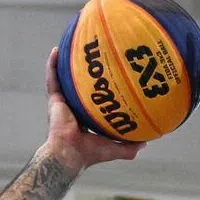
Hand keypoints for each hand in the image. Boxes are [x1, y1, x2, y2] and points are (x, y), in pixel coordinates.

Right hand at [41, 48, 144, 174]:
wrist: (69, 154)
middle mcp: (73, 108)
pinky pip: (52, 78)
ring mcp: (63, 103)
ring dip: (66, 62)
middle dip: (84, 71)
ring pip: (64, 78)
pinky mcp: (55, 100)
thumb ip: (130, 146)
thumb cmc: (89, 154)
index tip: (108, 75)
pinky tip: (56, 50)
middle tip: (94, 55)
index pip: (93, 100)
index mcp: (85, 118)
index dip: (100, 89)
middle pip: (79, 85)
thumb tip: (147, 141)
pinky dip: (52, 65)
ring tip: (72, 45)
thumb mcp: (115, 149)